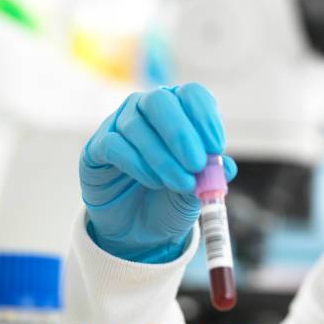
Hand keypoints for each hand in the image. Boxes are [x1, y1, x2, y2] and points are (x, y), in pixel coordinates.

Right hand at [79, 83, 236, 262]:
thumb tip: (227, 167)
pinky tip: (154, 182)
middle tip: (196, 165)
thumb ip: (211, 176)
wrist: (139, 228)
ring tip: (181, 184)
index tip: (216, 147)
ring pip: (137, 125)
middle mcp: (148, 109)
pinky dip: (137, 164)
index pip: (192, 95)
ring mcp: (119, 124)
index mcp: (180, 109)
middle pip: (160, 101)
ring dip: (163, 158)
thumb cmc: (172, 198)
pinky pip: (114, 145)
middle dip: (181, 133)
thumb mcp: (198, 190)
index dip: (205, 117)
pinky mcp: (97, 147)